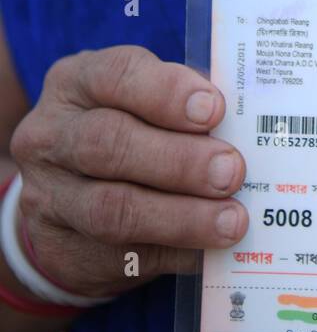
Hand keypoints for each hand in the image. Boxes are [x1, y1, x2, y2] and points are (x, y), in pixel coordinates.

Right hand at [9, 45, 247, 299]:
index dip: (167, 91)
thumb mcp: (140, 101)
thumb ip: (183, 104)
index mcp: (77, 82)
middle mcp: (51, 135)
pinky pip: (123, 256)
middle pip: (108, 143)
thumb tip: (250, 119)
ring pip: (112, 208)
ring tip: (231, 220)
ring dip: (181, 216)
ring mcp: (50, 196)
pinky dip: (175, 252)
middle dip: (179, 160)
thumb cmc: (123, 130)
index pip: (115, 75)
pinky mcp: (63, 249)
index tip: (214, 109)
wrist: (62, 202)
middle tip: (231, 171)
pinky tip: (211, 251)